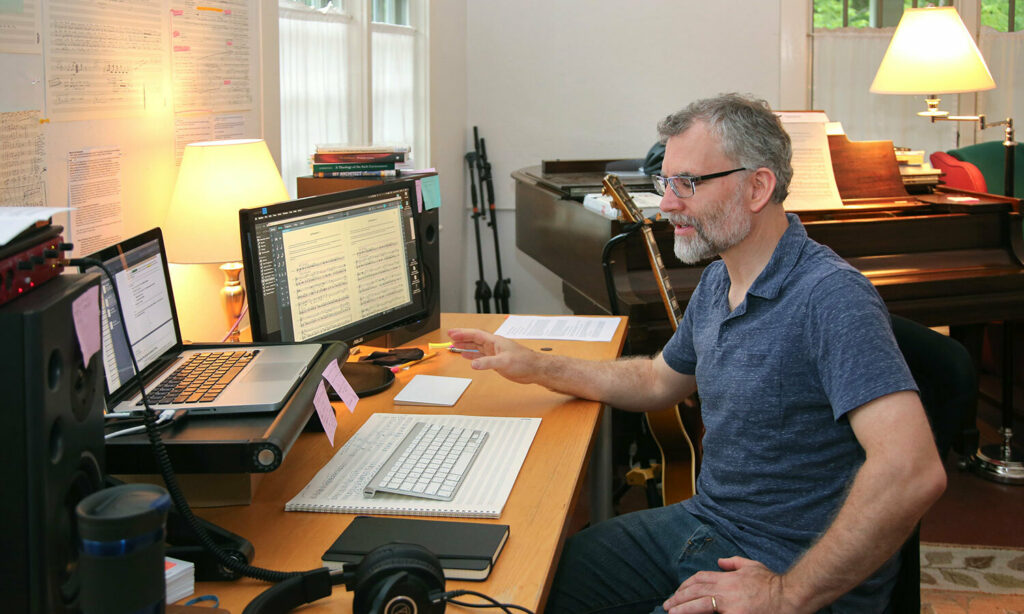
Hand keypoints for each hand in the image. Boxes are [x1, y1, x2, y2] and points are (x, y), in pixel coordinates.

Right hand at [447, 328, 540, 383]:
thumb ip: (488, 362)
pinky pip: (481, 356)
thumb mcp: (504, 362)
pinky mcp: (497, 361)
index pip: (475, 334)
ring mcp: (495, 353)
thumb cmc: (524, 362)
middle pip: (474, 339)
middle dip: (461, 338)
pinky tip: (467, 357)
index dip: (463, 333)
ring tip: (454, 346)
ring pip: (476, 347)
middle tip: (450, 337)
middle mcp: (493, 346)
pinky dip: (472, 356)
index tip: (452, 333)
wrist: (534, 370)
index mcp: (495, 341)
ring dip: (465, 346)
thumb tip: (473, 363)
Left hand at [663, 557, 795, 613]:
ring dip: (683, 608)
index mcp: (727, 578)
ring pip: (699, 604)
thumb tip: (720, 561)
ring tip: (671, 612)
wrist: (789, 596)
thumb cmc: (772, 583)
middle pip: (695, 591)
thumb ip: (734, 563)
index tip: (677, 592)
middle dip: (679, 598)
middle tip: (667, 605)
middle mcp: (725, 589)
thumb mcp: (752, 566)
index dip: (686, 585)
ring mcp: (729, 604)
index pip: (700, 579)